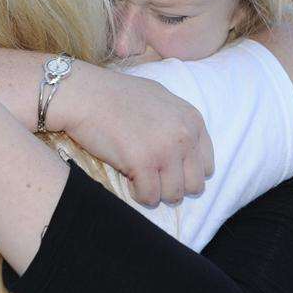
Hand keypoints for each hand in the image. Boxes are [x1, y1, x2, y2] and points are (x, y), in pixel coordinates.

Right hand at [61, 70, 214, 206]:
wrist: (85, 95)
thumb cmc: (116, 94)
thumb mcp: (160, 99)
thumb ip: (178, 122)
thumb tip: (186, 147)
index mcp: (192, 120)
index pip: (207, 165)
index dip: (186, 171)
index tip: (167, 168)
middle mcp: (184, 136)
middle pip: (195, 185)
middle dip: (173, 185)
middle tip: (153, 177)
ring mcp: (165, 150)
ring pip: (173, 195)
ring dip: (156, 192)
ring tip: (140, 177)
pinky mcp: (143, 164)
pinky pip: (149, 198)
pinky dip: (139, 194)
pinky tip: (128, 179)